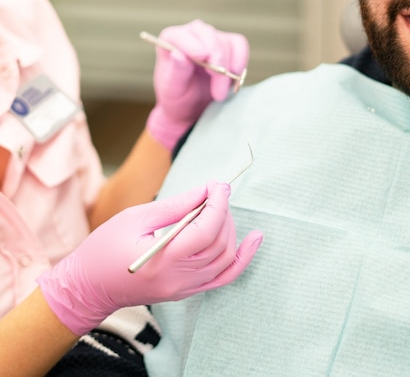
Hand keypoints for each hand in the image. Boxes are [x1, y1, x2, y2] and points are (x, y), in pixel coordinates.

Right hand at [37, 183, 262, 335]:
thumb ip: (176, 206)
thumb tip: (207, 190)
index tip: (219, 185)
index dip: (218, 204)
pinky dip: (242, 259)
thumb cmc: (104, 249)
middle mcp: (177, 279)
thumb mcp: (136, 218)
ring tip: (220, 208)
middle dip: (223, 212)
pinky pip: (224, 278)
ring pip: (225, 258)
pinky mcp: (186, 292)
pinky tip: (254, 240)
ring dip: (230, 229)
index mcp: (161, 260)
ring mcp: (184, 289)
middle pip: (218, 243)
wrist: (87, 289)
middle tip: (216, 191)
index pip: (205, 231)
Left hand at [146, 20, 248, 149]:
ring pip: (225, 43)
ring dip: (227, 69)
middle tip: (216, 85)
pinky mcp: (228, 44)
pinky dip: (240, 60)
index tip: (202, 57)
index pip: (181, 35)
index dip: (192, 44)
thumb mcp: (173, 89)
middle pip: (208, 35)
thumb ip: (176, 71)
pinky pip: (239, 45)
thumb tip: (178, 54)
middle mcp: (191, 34)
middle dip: (216, 59)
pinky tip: (234, 75)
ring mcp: (211, 37)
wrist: (192, 105)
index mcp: (171, 39)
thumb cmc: (178, 96)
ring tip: (219, 93)